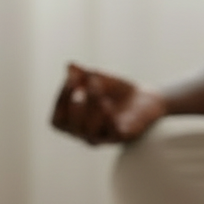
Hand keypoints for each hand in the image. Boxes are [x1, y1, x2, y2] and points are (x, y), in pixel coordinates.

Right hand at [50, 63, 166, 144]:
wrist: (145, 98)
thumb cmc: (114, 91)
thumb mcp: (96, 79)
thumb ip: (82, 74)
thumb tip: (70, 66)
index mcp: (74, 124)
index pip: (58, 120)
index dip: (61, 99)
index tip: (73, 77)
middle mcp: (86, 135)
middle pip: (71, 127)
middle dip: (76, 103)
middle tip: (87, 84)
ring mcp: (104, 138)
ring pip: (89, 132)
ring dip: (91, 107)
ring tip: (99, 89)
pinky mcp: (123, 136)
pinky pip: (112, 133)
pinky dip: (107, 117)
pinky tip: (106, 102)